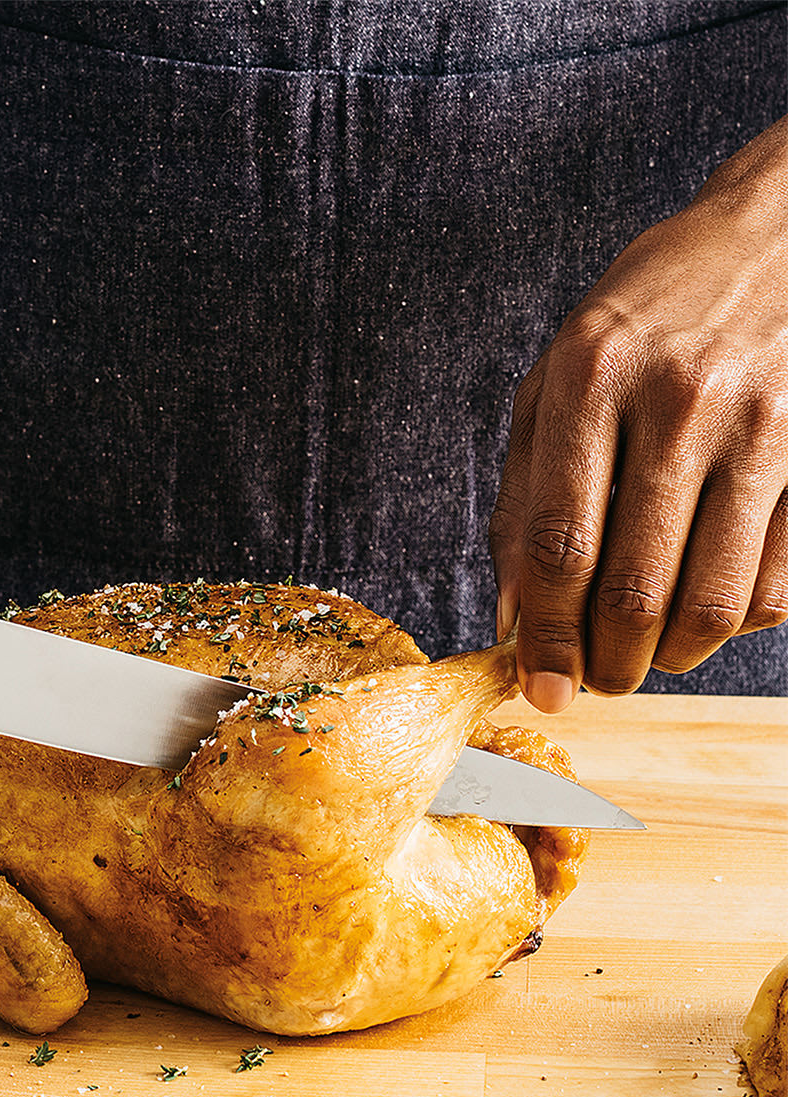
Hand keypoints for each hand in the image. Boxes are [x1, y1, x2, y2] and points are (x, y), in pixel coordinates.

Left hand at [490, 117, 787, 711]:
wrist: (779, 234)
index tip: (541, 687)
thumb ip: (524, 499)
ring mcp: (763, 424)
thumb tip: (511, 618)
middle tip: (596, 680)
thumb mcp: (556, 385)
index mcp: (591, 380)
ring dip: (671, 657)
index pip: (559, 547)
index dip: (545, 636)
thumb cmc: (644, 322)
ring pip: (714, 602)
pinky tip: (709, 605)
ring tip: (647, 654)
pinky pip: (780, 584)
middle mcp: (678, 401)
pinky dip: (740, 623)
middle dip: (607, 665)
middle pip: (633, 589)